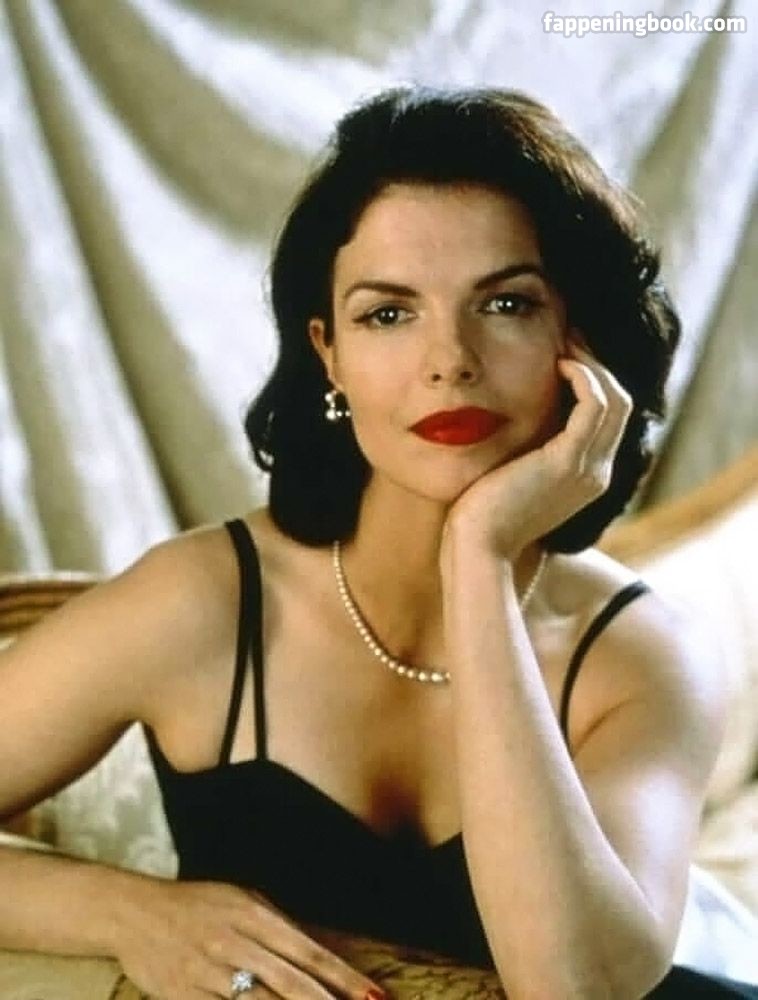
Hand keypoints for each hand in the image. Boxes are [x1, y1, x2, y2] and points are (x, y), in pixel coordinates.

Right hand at [116, 877, 386, 999]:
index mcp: (253, 914)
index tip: (373, 996)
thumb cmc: (195, 905)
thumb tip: (316, 953)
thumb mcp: (240, 899)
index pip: (308, 950)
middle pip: (290, 982)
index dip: (342, 977)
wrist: (133, 913)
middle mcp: (234, 941)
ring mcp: (208, 972)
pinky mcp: (183, 996)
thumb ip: (276, 926)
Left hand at [442, 335, 632, 561]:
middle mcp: (597, 473)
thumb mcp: (510, 474)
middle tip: (568, 338)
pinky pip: (595, 406)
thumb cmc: (480, 514)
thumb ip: (524, 449)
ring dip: (592, 365)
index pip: (607, 418)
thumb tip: (511, 412)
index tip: (564, 353)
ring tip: (564, 344)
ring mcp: (589, 469)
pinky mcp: (569, 462)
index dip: (592, 380)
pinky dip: (583, 377)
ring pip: (615, 400)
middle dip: (597, 365)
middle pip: (619, 403)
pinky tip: (559, 363)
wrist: (476, 547)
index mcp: (586, 477)